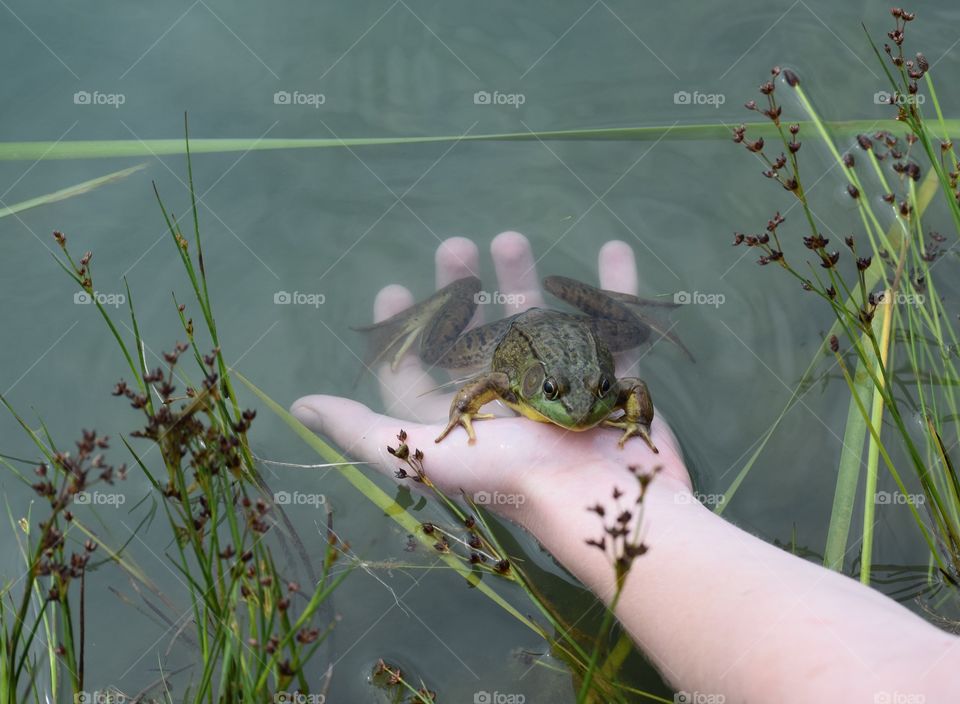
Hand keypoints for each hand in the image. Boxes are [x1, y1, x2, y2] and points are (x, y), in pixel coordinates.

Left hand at [291, 232, 691, 522]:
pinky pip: (615, 329)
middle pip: (476, 337)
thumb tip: (300, 405)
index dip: (401, 334)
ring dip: (523, 279)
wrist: (605, 503)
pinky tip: (611, 251)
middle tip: (454, 246)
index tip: (392, 291)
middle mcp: (508, 402)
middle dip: (462, 290)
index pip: (420, 371)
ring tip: (510, 237)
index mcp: (463, 418)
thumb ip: (363, 428)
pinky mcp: (611, 383)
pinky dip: (615, 292)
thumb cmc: (514, 481)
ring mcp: (562, 389)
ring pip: (537, 323)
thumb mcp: (424, 455)